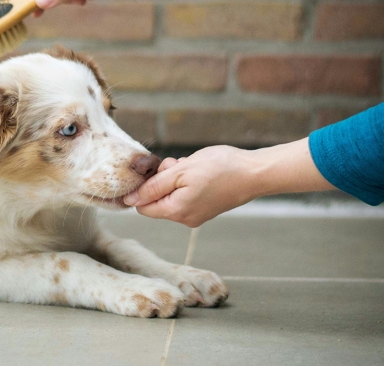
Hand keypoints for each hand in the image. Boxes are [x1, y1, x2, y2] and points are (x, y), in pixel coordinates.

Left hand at [123, 139, 333, 226]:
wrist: (254, 172)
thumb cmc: (219, 169)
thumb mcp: (180, 171)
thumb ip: (153, 186)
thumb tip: (129, 200)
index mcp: (176, 212)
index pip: (143, 207)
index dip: (143, 186)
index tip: (158, 170)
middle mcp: (185, 218)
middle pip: (157, 199)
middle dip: (162, 179)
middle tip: (177, 164)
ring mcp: (196, 214)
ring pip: (171, 194)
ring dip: (175, 177)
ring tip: (191, 165)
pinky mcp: (205, 207)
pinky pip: (185, 194)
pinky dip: (186, 180)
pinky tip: (199, 170)